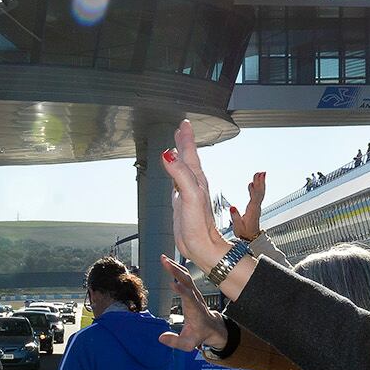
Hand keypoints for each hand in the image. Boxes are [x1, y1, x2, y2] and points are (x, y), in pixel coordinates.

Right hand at [157, 256, 228, 352]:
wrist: (212, 327)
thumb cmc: (200, 335)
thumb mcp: (188, 344)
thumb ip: (175, 342)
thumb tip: (161, 338)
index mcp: (194, 310)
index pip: (188, 298)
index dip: (181, 291)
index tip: (172, 284)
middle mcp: (195, 298)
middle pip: (186, 282)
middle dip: (176, 271)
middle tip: (165, 262)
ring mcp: (194, 292)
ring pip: (185, 276)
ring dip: (175, 267)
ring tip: (163, 258)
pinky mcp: (192, 290)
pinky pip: (185, 276)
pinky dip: (177, 268)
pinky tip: (168, 262)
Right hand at [161, 120, 228, 271]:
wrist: (201, 246)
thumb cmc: (199, 225)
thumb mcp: (190, 195)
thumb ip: (180, 173)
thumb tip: (168, 154)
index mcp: (196, 179)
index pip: (190, 153)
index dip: (186, 138)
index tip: (184, 124)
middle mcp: (193, 183)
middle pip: (188, 157)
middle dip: (184, 142)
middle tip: (181, 128)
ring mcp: (188, 192)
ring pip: (183, 168)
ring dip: (180, 155)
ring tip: (177, 145)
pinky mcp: (182, 203)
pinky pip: (178, 181)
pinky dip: (175, 171)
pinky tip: (173, 171)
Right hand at [231, 171, 265, 240]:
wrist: (250, 238)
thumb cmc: (244, 233)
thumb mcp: (238, 227)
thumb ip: (235, 217)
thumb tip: (232, 207)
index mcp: (252, 211)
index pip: (255, 197)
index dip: (257, 188)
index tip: (258, 179)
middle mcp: (256, 208)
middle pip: (260, 193)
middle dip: (260, 182)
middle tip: (261, 172)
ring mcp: (256, 207)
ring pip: (259, 193)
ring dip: (259, 183)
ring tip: (259, 174)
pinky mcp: (254, 207)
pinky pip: (257, 195)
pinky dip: (256, 188)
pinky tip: (253, 184)